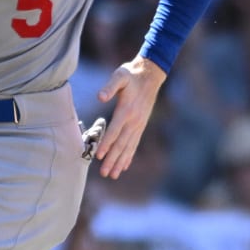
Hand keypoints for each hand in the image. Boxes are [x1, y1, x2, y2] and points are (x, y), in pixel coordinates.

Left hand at [92, 55, 166, 178]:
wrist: (150, 74)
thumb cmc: (131, 74)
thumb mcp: (119, 75)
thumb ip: (110, 86)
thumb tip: (100, 97)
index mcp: (127, 110)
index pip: (115, 131)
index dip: (106, 144)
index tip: (99, 156)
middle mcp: (134, 121)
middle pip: (121, 144)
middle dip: (112, 160)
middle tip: (104, 173)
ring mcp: (139, 125)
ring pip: (128, 147)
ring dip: (120, 162)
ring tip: (113, 175)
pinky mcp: (140, 125)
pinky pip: (134, 144)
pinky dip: (129, 155)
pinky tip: (124, 166)